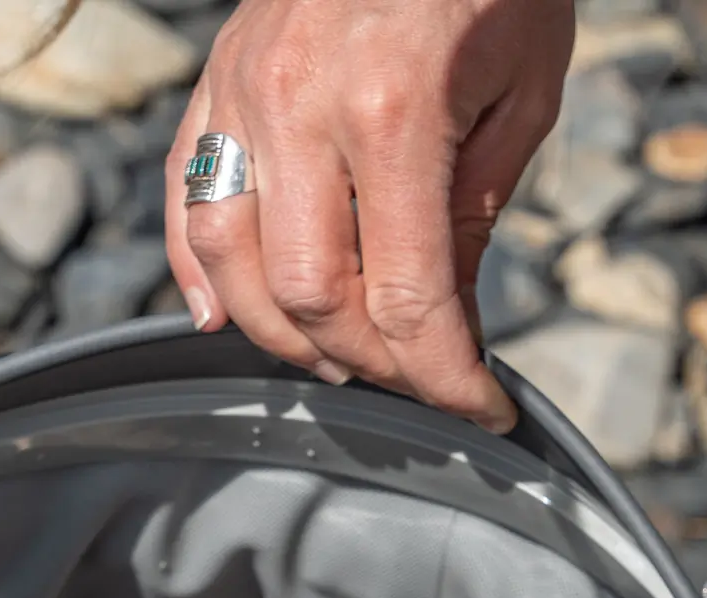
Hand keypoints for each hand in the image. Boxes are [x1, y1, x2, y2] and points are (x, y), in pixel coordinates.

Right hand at [164, 0, 573, 429]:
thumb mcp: (521, 95)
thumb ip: (473, 216)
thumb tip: (447, 326)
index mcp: (394, 110)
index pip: (408, 297)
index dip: (447, 378)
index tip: (482, 409)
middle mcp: (300, 104)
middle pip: (310, 297)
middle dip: (371, 363)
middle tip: (419, 377)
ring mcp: (243, 90)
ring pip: (230, 263)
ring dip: (282, 334)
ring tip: (339, 356)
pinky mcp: (215, 79)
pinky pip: (185, 197)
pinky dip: (200, 271)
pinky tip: (230, 315)